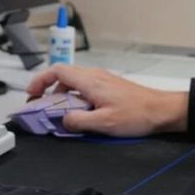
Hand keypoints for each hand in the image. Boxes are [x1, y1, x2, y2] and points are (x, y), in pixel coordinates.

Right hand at [25, 64, 188, 137]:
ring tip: (60, 113)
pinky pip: (84, 88)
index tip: (32, 95)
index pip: (56, 71)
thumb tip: (62, 120)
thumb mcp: (103, 123)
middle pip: (63, 76)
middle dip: (48, 90)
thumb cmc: (137, 114)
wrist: (162, 110)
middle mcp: (94, 76)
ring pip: (73, 82)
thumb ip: (78, 121)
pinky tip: (79, 113)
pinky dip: (75, 98)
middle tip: (42, 107)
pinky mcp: (108, 87)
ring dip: (62, 96)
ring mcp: (102, 80)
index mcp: (90, 81)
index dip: (40, 81)